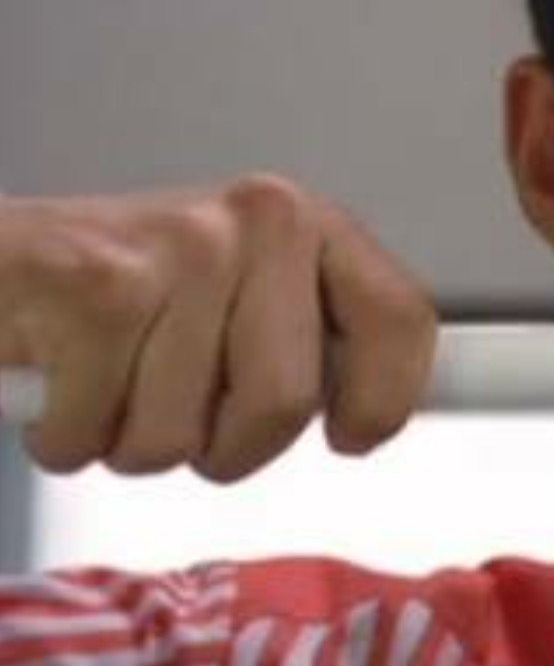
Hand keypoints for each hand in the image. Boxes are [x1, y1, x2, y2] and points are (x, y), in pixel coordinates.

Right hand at [0, 174, 435, 481]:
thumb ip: (316, 342)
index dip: (383, 401)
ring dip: (136, 441)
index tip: (352, 434)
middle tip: (186, 414)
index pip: (402, 319)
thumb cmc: (127, 296)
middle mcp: (256, 220)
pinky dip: (68, 436)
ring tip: (114, 384)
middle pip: (286, 404)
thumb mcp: (245, 299)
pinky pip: (98, 432)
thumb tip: (384, 412)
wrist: (1, 266)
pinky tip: (61, 382)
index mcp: (306, 222)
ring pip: (184, 434)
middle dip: (229, 445)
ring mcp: (176, 248)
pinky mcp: (92, 285)